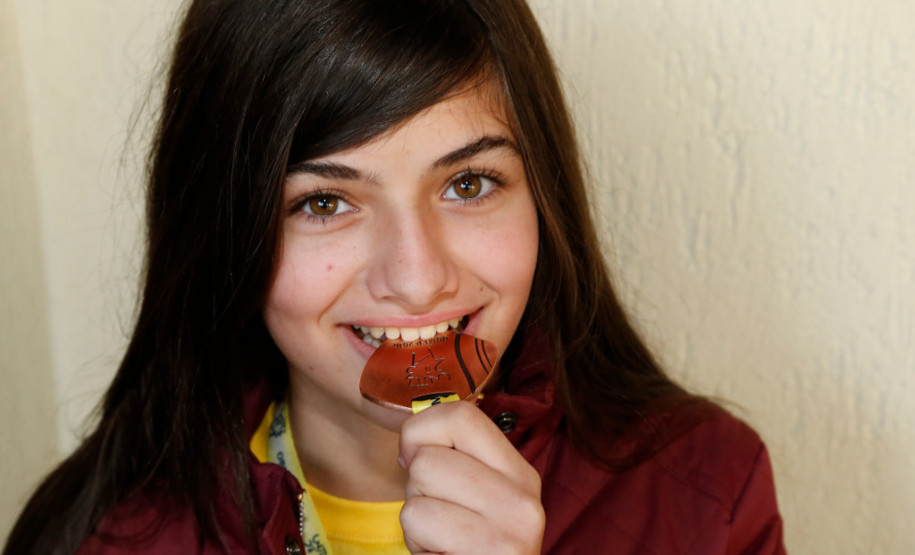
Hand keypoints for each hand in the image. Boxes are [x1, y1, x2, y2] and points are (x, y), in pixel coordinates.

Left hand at [399, 401, 544, 553]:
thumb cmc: (465, 553)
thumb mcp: (470, 501)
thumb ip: (452, 461)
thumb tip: (411, 437)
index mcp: (520, 474)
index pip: (462, 415)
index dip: (421, 432)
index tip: (416, 461)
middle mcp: (524, 497)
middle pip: (428, 457)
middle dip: (415, 490)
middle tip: (440, 521)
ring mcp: (512, 531)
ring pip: (418, 486)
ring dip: (414, 520)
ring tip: (442, 542)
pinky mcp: (492, 553)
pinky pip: (419, 519)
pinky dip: (416, 543)